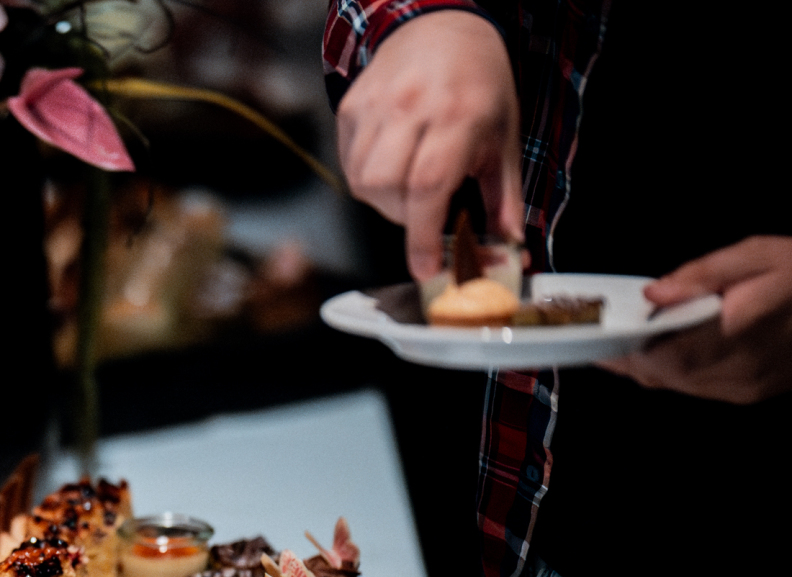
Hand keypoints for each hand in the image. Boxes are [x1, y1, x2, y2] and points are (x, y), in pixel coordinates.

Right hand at [336, 11, 521, 279]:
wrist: (442, 28)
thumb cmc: (479, 84)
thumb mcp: (503, 137)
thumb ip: (503, 197)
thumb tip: (508, 248)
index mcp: (457, 115)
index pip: (428, 186)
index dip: (422, 236)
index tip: (426, 267)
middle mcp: (411, 107)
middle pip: (387, 188)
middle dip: (404, 216)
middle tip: (425, 208)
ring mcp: (375, 104)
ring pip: (362, 181)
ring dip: (383, 199)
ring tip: (407, 184)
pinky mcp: (351, 106)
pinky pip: (348, 163)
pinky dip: (367, 178)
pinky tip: (390, 164)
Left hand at [600, 237, 791, 403]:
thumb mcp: (758, 255)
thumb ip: (702, 275)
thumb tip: (652, 294)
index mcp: (743, 331)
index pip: (670, 356)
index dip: (629, 352)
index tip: (598, 338)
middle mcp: (745, 369)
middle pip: (668, 376)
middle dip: (630, 359)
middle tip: (599, 341)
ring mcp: (749, 387)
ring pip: (680, 386)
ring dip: (648, 366)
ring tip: (622, 344)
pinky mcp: (753, 393)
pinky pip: (698, 388)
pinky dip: (674, 371)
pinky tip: (660, 352)